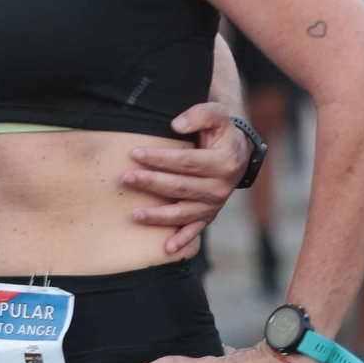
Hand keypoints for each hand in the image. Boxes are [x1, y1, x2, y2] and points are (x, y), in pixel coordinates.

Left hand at [124, 103, 248, 253]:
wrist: (237, 151)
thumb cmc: (221, 130)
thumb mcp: (216, 114)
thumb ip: (198, 114)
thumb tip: (176, 125)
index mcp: (223, 162)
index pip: (185, 162)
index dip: (159, 158)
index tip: (135, 153)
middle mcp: (221, 187)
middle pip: (180, 187)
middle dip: (151, 183)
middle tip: (126, 178)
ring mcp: (215, 204)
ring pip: (184, 212)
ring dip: (159, 215)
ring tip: (135, 214)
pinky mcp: (209, 214)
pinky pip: (196, 230)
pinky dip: (182, 240)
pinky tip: (166, 248)